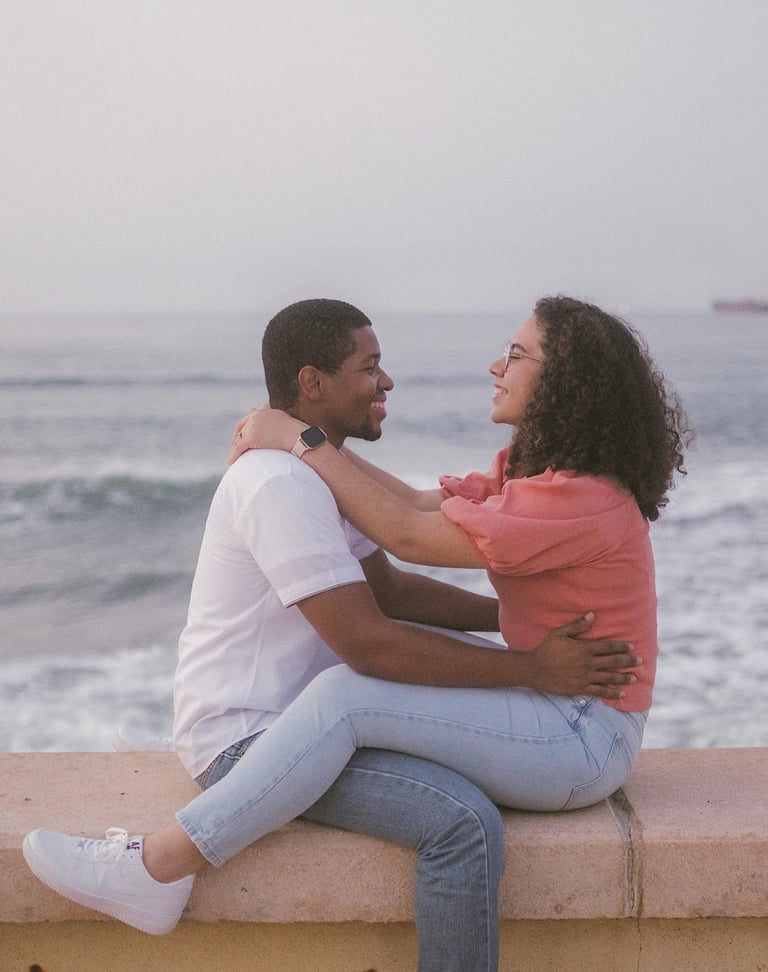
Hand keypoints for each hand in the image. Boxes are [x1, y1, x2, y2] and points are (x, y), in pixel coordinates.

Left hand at [228, 406, 305, 464]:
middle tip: (236, 445)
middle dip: (238, 436)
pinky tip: (231, 461)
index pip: (250, 416)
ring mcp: (254, 425)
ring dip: (236, 446)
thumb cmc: (300, 436)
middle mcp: (258, 415)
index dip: (245, 426)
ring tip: (235, 455)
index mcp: (266, 411)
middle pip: (242, 425)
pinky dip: (234, 455)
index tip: (243, 434)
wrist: (300, 438)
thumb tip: (286, 432)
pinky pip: (239, 447)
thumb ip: (283, 425)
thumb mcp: (290, 424)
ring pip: (239, 437)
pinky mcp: (251, 438)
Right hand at [527, 613, 641, 699]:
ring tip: (634, 677)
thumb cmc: (546, 649)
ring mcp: (585, 677)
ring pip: (609, 677)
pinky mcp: (580, 688)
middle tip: (640, 661)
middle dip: (627, 661)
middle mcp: (587, 663)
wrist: (534, 669)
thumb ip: (577, 625)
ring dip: (623, 677)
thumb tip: (592, 615)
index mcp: (583, 649)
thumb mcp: (559, 633)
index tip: (632, 646)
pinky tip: (620, 694)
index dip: (620, 646)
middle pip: (612, 662)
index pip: (607, 647)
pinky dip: (611, 693)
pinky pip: (599, 691)